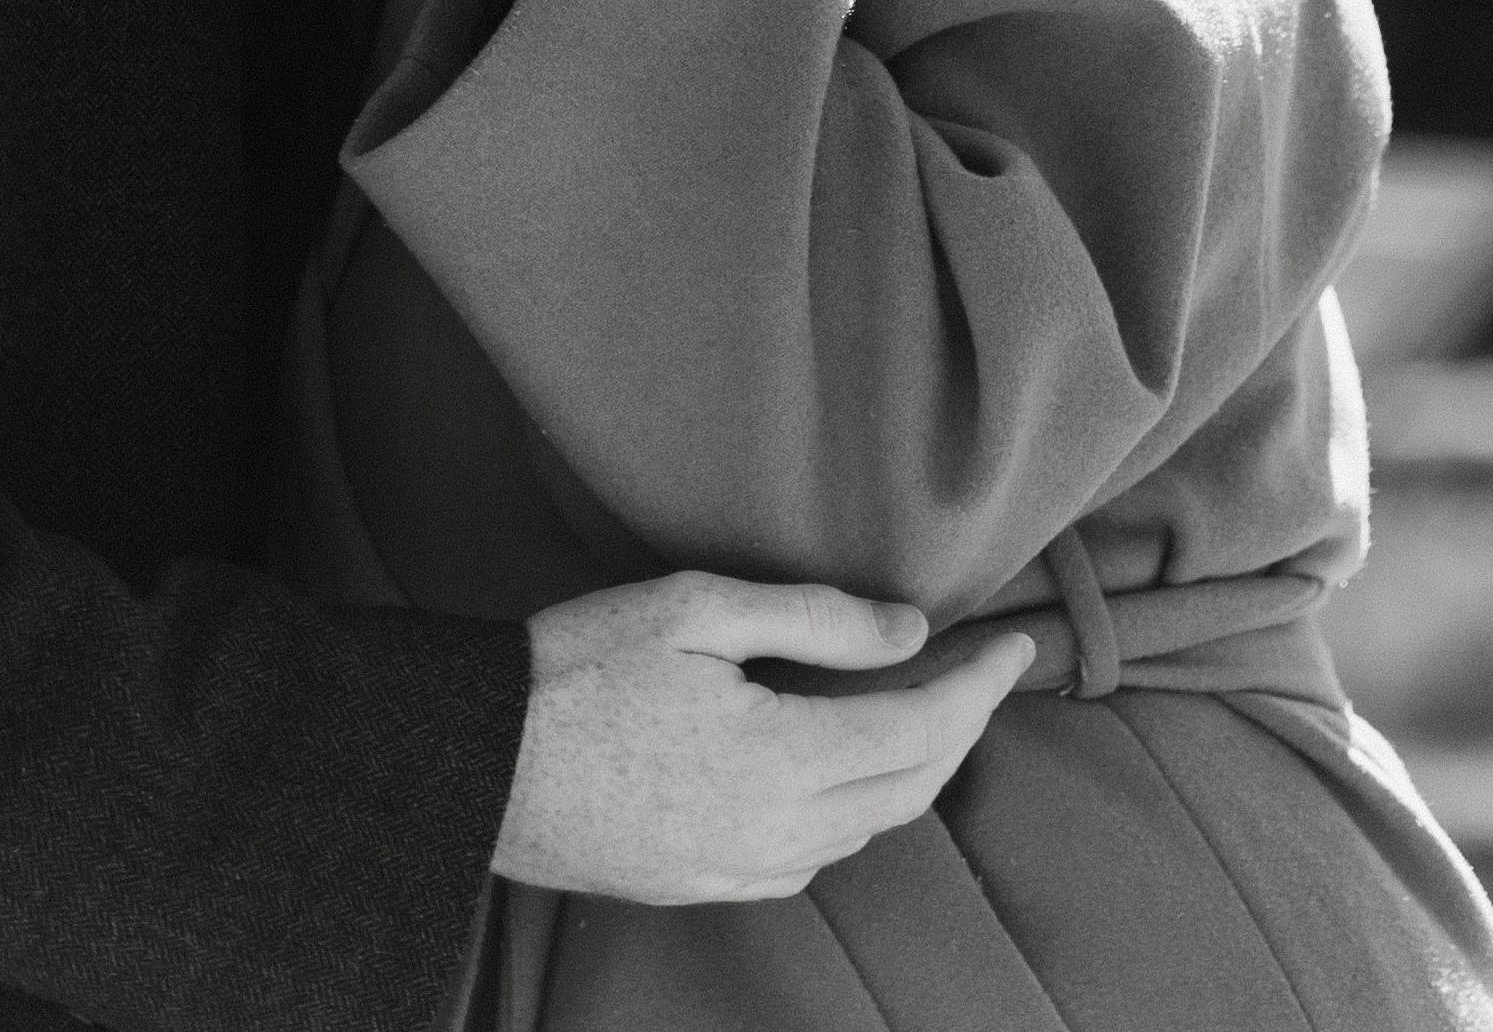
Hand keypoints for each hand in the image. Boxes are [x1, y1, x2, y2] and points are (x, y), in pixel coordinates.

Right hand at [493, 572, 1035, 902]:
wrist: (476, 763)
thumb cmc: (575, 668)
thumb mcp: (694, 609)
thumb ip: (813, 619)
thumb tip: (909, 631)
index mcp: (780, 757)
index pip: (920, 726)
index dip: (979, 685)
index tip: (1015, 644)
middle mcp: (775, 832)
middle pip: (909, 788)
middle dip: (961, 728)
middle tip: (985, 673)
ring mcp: (739, 869)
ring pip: (865, 828)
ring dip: (909, 769)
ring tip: (922, 706)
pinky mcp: (702, 883)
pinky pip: (811, 858)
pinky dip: (851, 811)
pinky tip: (837, 768)